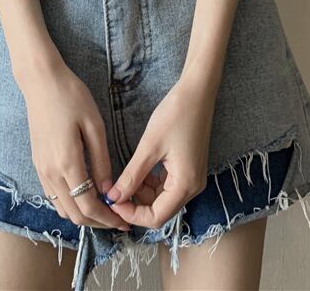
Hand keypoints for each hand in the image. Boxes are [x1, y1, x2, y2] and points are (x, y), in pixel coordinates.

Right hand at [19, 59, 130, 230]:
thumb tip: (107, 190)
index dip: (107, 219)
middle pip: (74, 214)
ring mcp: (41, 170)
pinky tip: (85, 195)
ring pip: (62, 208)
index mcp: (67, 163)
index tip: (124, 221)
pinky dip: (70, 203)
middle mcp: (50, 173)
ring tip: (105, 210)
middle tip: (119, 220)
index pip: (87, 206)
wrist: (41, 82)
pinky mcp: (38, 164)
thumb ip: (101, 161)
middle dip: (97, 222)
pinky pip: (53, 195)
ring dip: (83, 215)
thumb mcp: (94, 126)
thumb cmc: (71, 97)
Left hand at [103, 78, 216, 229]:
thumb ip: (132, 176)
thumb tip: (113, 198)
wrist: (197, 91)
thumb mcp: (149, 146)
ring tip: (123, 179)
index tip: (112, 200)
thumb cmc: (175, 114)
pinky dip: (150, 183)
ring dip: (141, 194)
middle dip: (135, 205)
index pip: (156, 217)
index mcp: (185, 185)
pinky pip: (167, 186)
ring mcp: (192, 178)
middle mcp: (192, 187)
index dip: (131, 214)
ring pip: (162, 199)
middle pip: (160, 211)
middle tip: (114, 191)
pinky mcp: (188, 168)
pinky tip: (138, 170)